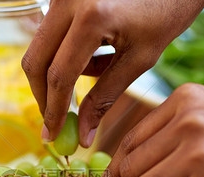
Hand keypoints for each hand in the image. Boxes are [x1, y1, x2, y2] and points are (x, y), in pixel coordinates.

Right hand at [22, 0, 203, 146]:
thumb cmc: (168, 11)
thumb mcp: (139, 59)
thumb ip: (105, 97)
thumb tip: (83, 134)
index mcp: (91, 17)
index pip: (59, 76)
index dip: (54, 111)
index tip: (53, 135)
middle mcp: (69, 0)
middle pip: (35, 61)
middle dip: (43, 96)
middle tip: (55, 121)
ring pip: (40, 47)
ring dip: (55, 74)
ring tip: (91, 79)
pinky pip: (51, 32)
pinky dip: (63, 54)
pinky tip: (94, 56)